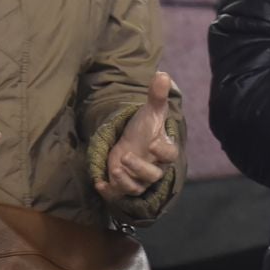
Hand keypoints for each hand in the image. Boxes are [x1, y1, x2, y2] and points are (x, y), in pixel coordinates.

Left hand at [99, 71, 178, 200]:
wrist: (131, 142)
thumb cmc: (144, 128)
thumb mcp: (150, 111)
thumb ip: (157, 95)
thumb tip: (162, 74)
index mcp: (164, 150)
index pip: (170, 155)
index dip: (163, 151)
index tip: (152, 142)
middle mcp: (154, 168)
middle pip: (153, 175)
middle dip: (138, 168)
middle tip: (125, 156)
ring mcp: (139, 179)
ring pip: (136, 188)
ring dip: (124, 180)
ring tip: (113, 168)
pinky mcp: (124, 186)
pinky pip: (119, 194)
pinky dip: (109, 191)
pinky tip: (98, 183)